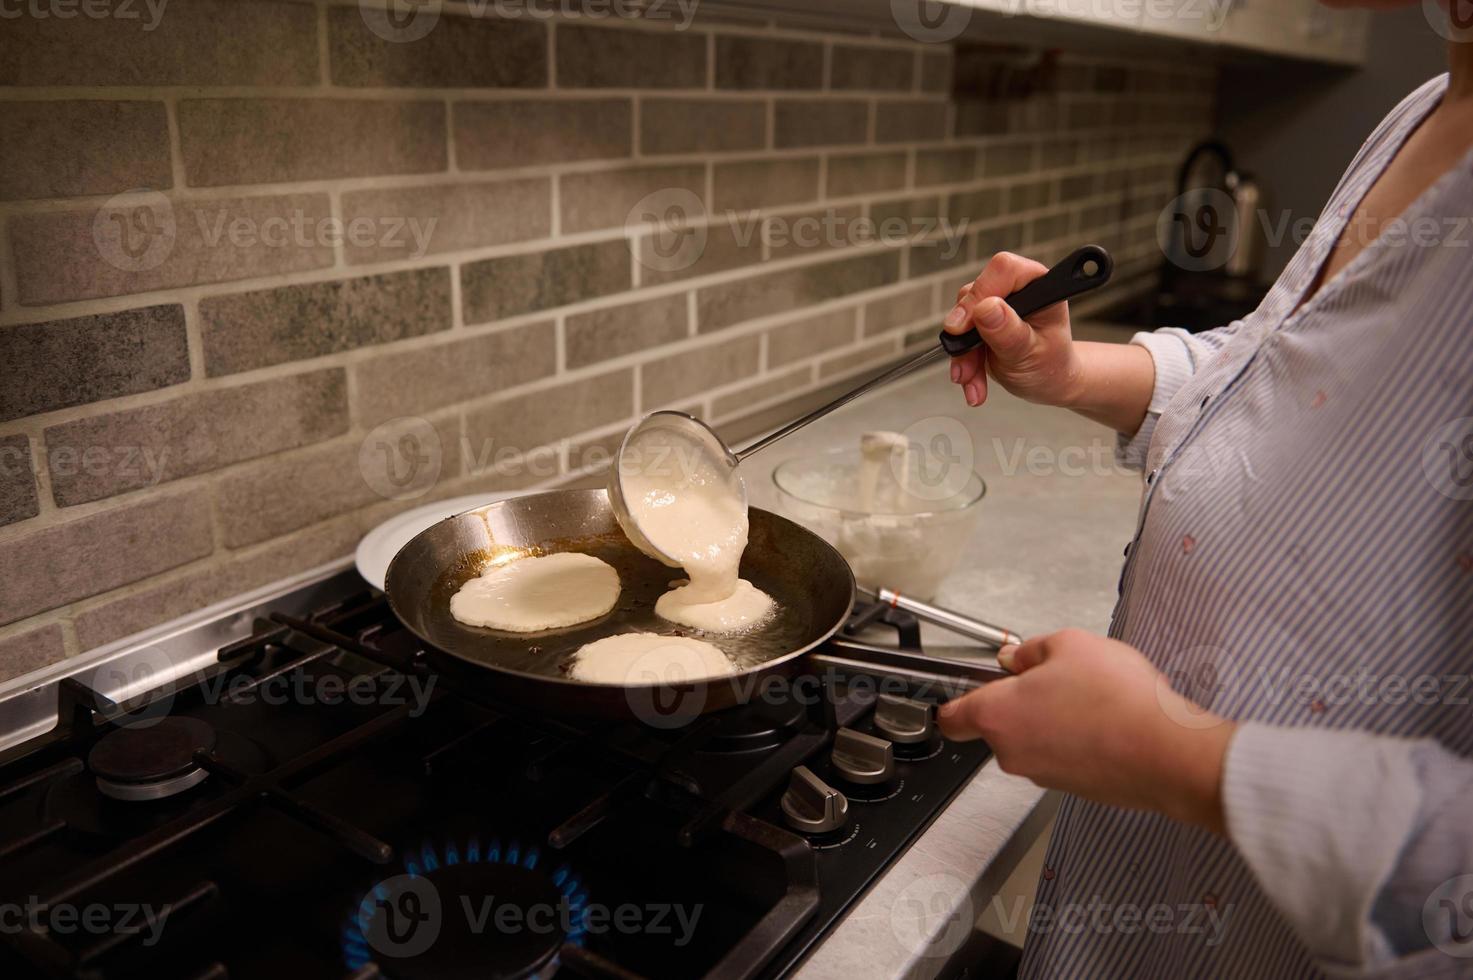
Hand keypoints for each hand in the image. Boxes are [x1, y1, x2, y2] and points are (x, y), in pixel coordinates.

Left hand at [936, 629, 1235, 834]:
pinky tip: (1108, 721)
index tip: (967, 688)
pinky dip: (1078, 740)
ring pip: (1035, 739)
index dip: (954, 699)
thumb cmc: (1116, 696)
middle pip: (999, 724)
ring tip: (1093, 698)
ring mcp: (1043, 775)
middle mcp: (1012, 753)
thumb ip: (1030, 651)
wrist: (1167, 751)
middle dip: (1022, 701)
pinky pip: (1064, 756)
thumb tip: (1014, 660)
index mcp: (997, 715)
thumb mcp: (1069, 644)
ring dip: (1053, 720)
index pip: (951, 717)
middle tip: (1057, 678)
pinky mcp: (1074, 789)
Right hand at [943, 252, 1083, 408]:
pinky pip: (959, 334)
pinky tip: (972, 380)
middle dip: (966, 335)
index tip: (964, 326)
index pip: (1003, 270)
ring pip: (962, 317)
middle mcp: (1016, 289)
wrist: (1047, 383)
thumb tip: (986, 307)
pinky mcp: (980, 320)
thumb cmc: (1051, 365)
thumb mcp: (1031, 353)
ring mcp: (995, 304)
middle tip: (966, 363)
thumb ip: (1009, 331)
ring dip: (962, 355)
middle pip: (975, 294)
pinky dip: (962, 360)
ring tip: (972, 380)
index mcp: (1038, 286)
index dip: (980, 293)